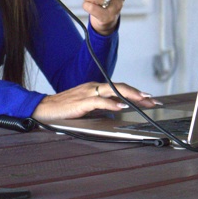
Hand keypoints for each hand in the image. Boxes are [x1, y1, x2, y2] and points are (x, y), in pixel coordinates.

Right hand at [32, 81, 161, 121]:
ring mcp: (87, 93)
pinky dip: (111, 103)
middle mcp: (93, 87)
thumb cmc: (63, 109)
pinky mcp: (81, 101)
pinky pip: (99, 100)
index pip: (119, 88)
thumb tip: (116, 111)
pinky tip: (121, 106)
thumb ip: (100, 107)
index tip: (150, 99)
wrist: (43, 108)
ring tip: (143, 100)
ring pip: (113, 90)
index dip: (136, 93)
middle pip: (120, 87)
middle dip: (139, 93)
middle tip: (154, 101)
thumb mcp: (86, 107)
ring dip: (130, 95)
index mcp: (94, 88)